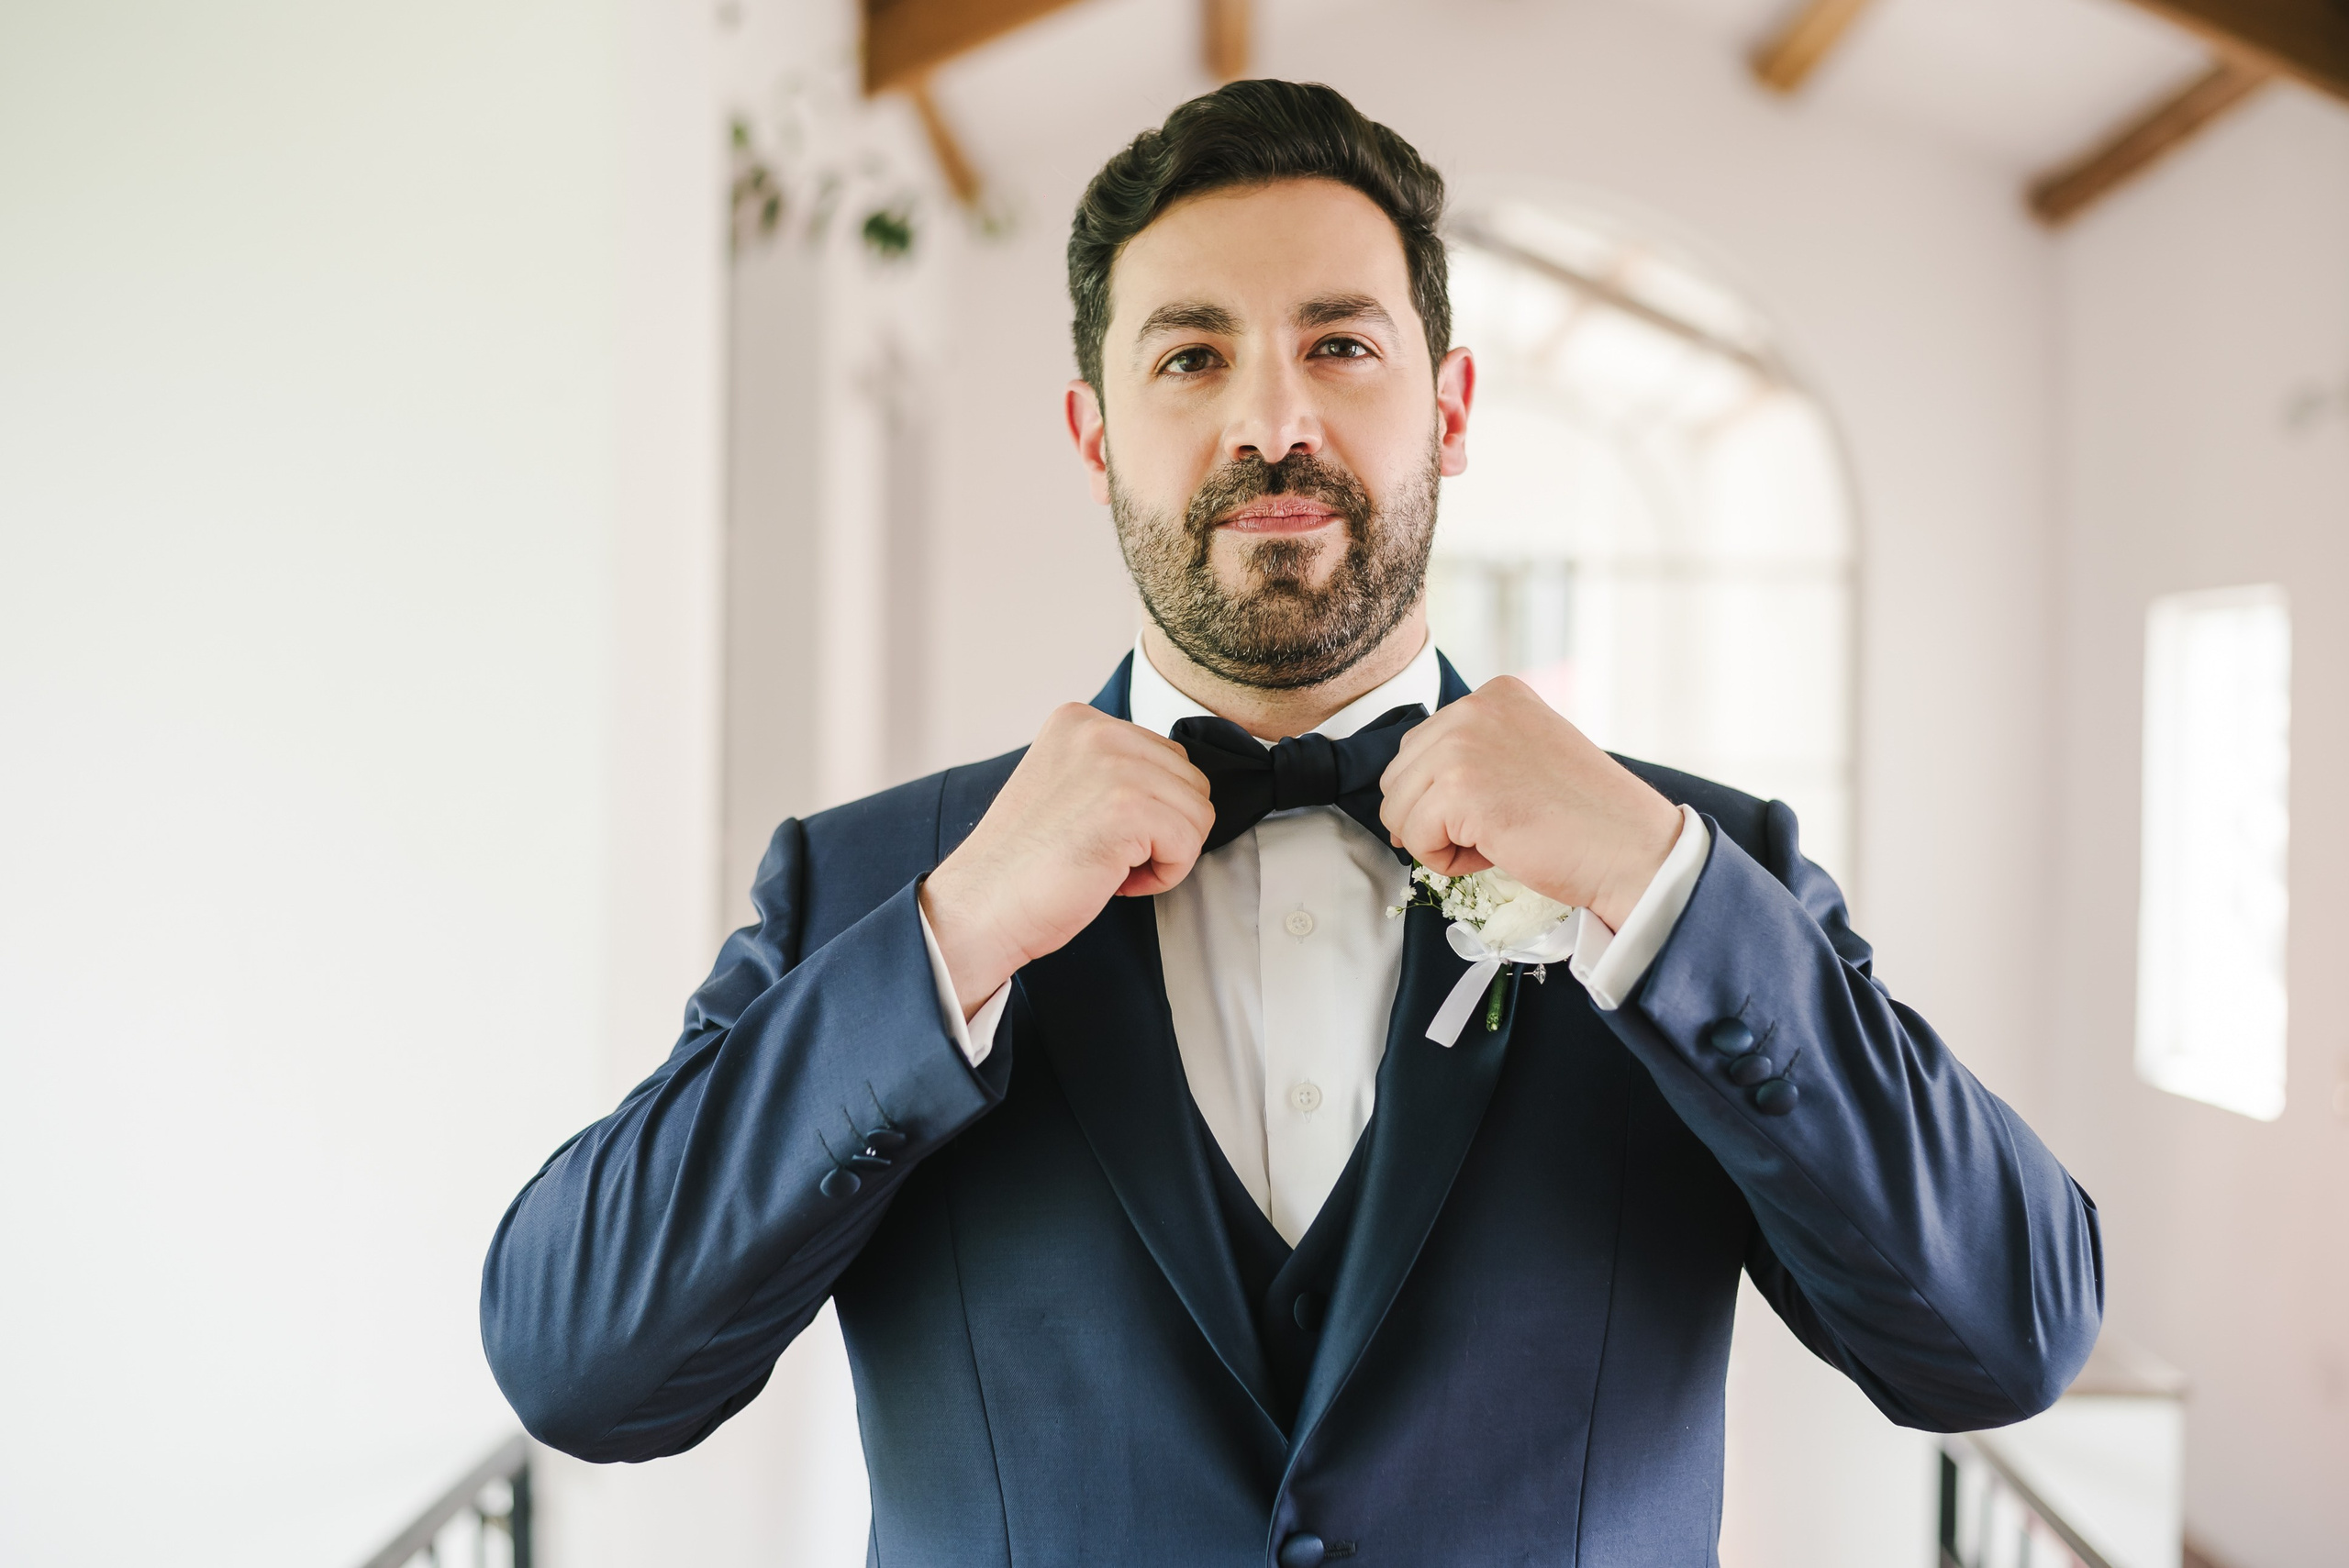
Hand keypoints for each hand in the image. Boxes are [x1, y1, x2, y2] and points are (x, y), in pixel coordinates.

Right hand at [921, 704, 1214, 1016]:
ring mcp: (1114, 765)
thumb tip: (1177, 784)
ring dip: (1166, 853)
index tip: (1100, 832)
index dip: (1148, 809)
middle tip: (1110, 855)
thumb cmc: (1024, 863)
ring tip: (1111, 866)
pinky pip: (1189, 843)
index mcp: (1079, 720)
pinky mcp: (1128, 807)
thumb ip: (1113, 769)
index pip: (1167, 757)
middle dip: (1164, 828)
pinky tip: (1117, 880)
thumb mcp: (1067, 785)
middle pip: (1191, 781)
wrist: (981, 907)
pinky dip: (1164, 875)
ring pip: (1198, 812)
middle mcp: (1098, 731)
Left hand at [1378, 676, 1683, 931]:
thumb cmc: (1584, 817)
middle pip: (1398, 776)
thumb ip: (1476, 751)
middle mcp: (1474, 707)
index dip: (1445, 794)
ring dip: (1438, 841)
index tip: (1498, 806)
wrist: (1630, 849)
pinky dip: (1444, 861)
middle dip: (1434, 817)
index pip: (1420, 747)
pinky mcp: (1458, 789)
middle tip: (1495, 829)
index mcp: (1495, 694)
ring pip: (1397, 809)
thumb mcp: (1526, 754)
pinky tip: (1495, 851)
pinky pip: (1413, 838)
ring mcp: (1463, 745)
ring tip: (1496, 839)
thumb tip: (1407, 786)